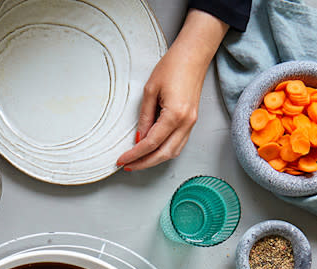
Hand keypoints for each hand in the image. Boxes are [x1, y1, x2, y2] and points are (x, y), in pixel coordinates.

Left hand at [116, 10, 227, 170]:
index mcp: (175, 115)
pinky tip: (153, 151)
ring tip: (138, 161)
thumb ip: (144, 118)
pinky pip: (178, 144)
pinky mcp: (192, 121)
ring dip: (154, 160)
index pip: (151, 144)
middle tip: (128, 166)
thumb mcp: (150, 91)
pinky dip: (164, 151)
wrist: (194, 55)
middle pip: (163, 154)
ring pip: (172, 152)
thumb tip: (139, 138)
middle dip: (144, 163)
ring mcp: (191, 123)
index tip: (122, 159)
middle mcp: (186, 123)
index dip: (135, 154)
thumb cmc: (173, 66)